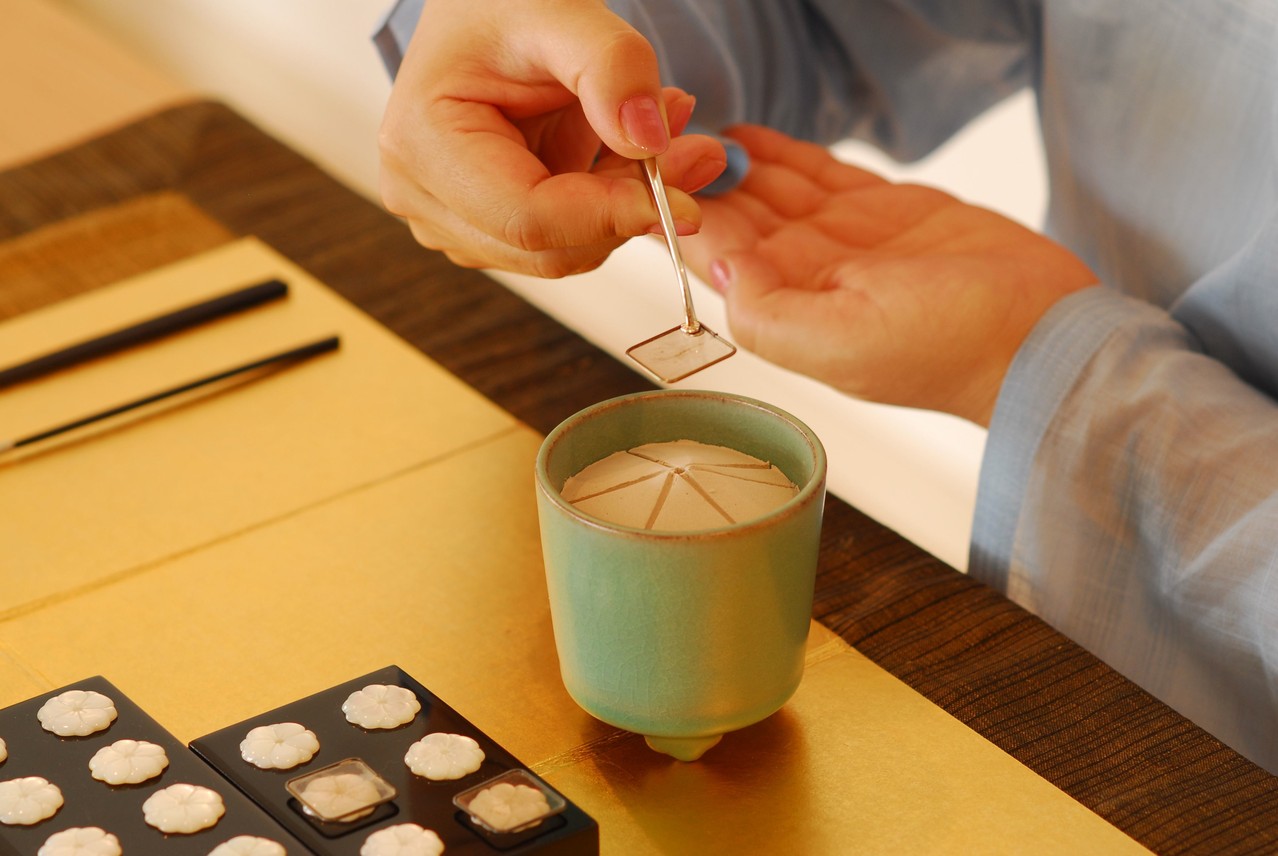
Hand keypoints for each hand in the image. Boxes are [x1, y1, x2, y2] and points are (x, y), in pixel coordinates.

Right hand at [378, 0, 727, 277]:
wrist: (483, 9)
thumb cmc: (499, 3)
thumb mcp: (562, 10)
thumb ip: (611, 68)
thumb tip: (648, 140)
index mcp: (422, 145)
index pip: (527, 218)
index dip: (609, 217)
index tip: (683, 202)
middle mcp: (425, 197)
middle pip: (548, 247)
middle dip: (630, 209)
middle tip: (697, 153)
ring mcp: (452, 220)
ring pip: (565, 251)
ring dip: (627, 202)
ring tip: (667, 130)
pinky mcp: (486, 227)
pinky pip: (567, 239)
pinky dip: (613, 201)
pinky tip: (634, 147)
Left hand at [680, 125, 1097, 425]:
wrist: (1038, 333)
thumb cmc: (947, 350)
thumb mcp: (841, 342)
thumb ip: (767, 310)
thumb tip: (714, 259)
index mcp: (784, 309)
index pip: (708, 254)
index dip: (672, 211)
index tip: (641, 166)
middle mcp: (804, 276)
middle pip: (731, 217)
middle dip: (694, 176)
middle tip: (660, 129)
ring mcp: (842, 241)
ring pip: (768, 191)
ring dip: (729, 159)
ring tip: (690, 120)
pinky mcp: (882, 210)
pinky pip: (817, 173)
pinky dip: (781, 153)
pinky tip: (747, 133)